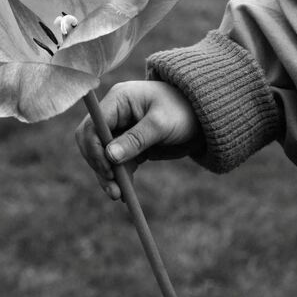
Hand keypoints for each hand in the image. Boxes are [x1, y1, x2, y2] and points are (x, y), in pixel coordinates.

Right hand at [75, 81, 200, 199]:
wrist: (203, 118)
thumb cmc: (183, 111)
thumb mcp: (160, 124)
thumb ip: (135, 139)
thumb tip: (110, 157)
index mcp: (118, 100)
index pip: (93, 126)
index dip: (95, 149)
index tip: (108, 171)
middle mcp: (115, 114)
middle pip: (92, 142)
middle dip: (99, 165)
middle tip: (112, 189)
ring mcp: (121, 130)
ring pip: (103, 156)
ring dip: (108, 176)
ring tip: (118, 196)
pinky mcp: (130, 145)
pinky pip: (117, 163)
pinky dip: (119, 177)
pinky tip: (125, 193)